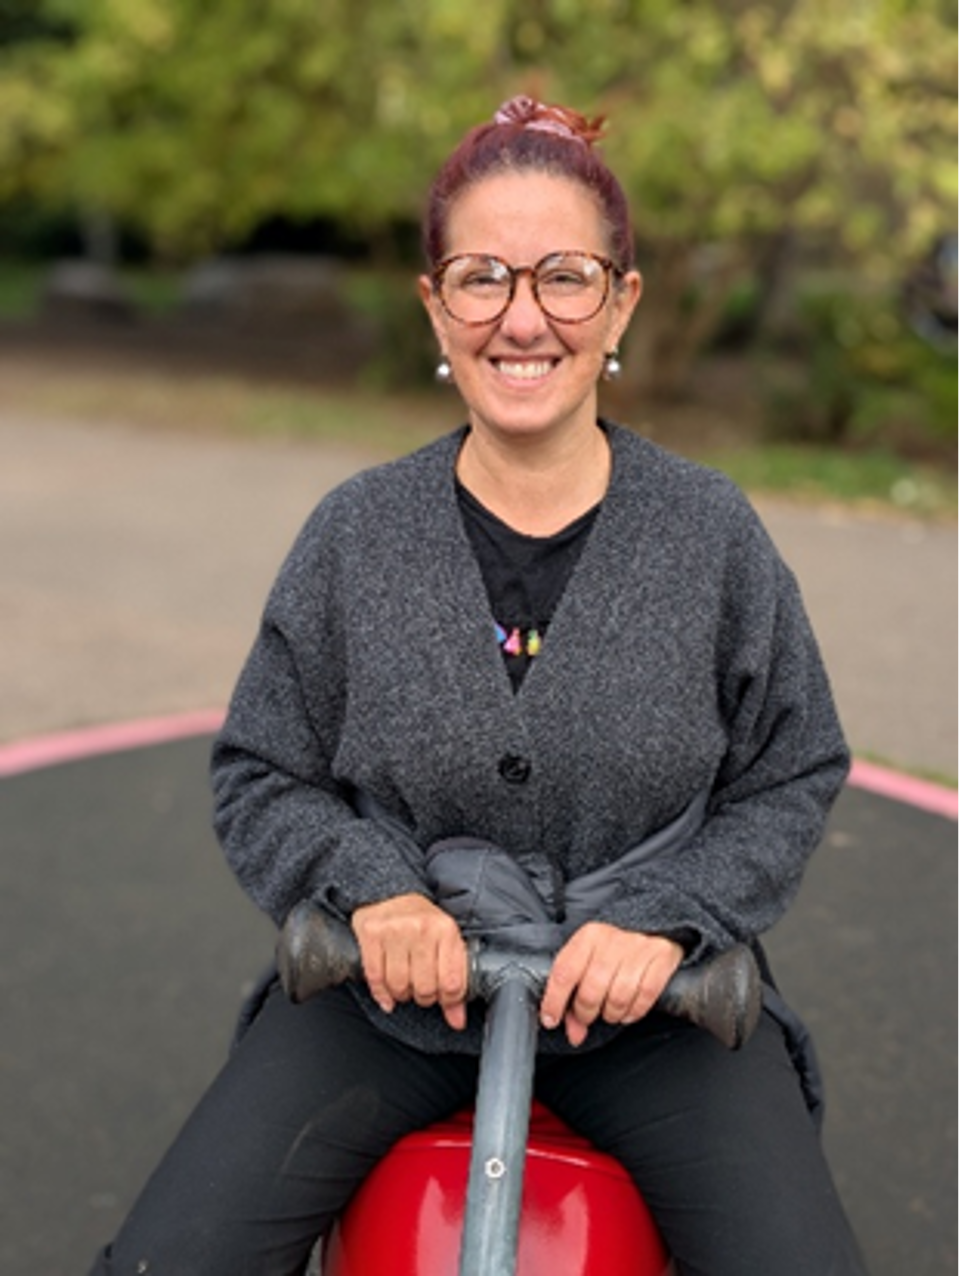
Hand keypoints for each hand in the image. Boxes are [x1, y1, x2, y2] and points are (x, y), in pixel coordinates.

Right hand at [351, 893, 468, 1030]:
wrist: (390, 893)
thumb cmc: (422, 921)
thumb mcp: (446, 944)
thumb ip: (455, 982)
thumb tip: (457, 1021)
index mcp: (446, 930)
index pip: (452, 983)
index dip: (447, 999)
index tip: (442, 996)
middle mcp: (421, 929)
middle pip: (425, 988)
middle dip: (423, 997)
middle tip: (421, 989)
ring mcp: (395, 931)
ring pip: (399, 986)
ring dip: (402, 995)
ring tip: (405, 985)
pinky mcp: (371, 935)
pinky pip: (376, 978)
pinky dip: (382, 994)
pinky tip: (388, 995)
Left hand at [540, 923, 683, 1046]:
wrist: (651, 924)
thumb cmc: (612, 948)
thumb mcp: (587, 961)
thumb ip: (574, 997)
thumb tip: (574, 1034)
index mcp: (587, 937)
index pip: (564, 973)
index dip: (554, 1002)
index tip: (551, 1020)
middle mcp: (611, 940)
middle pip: (591, 991)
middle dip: (586, 1013)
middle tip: (587, 1016)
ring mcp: (637, 948)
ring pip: (618, 998)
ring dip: (611, 1015)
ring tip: (609, 1012)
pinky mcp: (661, 957)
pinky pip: (645, 996)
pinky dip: (634, 1011)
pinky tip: (628, 1011)